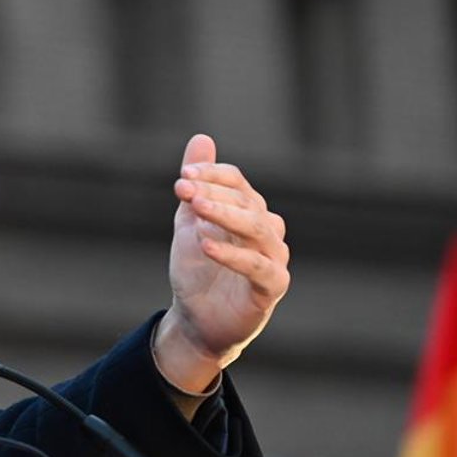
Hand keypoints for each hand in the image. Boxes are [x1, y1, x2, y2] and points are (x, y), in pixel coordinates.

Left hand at [156, 134, 290, 391]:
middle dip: (214, 192)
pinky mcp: (273, 287)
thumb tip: (202, 137)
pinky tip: (206, 245)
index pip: (238, 182)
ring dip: (225, 215)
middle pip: (248, 201)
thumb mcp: (190, 222)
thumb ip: (198, 185)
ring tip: (195, 209)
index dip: (213, 174)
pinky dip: (233, 254)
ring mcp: (274, 258)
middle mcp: (267, 230)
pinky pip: (260, 267)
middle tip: (183, 187)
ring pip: (258, 228)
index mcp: (249, 211)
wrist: (196, 318)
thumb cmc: (197, 269)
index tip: (184, 174)